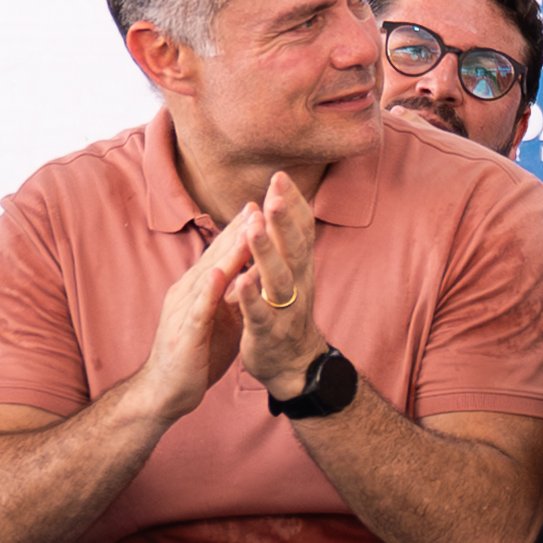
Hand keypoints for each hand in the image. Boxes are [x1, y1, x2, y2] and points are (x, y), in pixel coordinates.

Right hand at [131, 219, 258, 422]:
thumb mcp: (222, 316)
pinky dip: (210, 290)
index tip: (265, 203)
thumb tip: (252, 271)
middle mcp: (188, 291)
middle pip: (217, 254)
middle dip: (239, 228)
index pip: (224, 252)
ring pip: (209, 274)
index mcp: (200, 287)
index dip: (243, 229)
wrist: (167, 391)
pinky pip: (198, 308)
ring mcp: (183, 310)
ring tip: (248, 225)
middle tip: (261, 200)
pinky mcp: (183, 333)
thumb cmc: (197, 352)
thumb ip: (233, 293)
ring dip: (229, 249)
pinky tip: (221, 273)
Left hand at [225, 173, 326, 400]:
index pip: (301, 231)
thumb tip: (284, 204)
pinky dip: (251, 297)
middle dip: (284, 218)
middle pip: (294, 247)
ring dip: (267, 251)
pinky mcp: (268, 332)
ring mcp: (284, 309)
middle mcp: (298, 284)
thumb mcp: (293, 275)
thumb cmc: (287, 314)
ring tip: (255, 226)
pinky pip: (260, 313)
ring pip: (278, 277)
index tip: (281, 176)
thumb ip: (286, 244)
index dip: (293, 205)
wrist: (293, 365)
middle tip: (276, 190)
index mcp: (301, 269)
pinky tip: (240, 281)